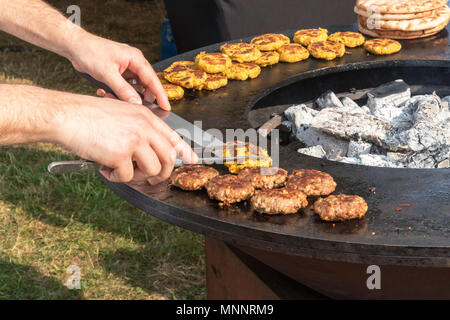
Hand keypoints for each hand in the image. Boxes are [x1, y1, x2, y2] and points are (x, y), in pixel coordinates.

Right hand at [55, 94, 196, 183]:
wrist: (66, 115)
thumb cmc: (88, 115)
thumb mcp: (122, 113)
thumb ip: (139, 128)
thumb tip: (149, 150)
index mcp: (146, 117)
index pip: (173, 137)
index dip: (185, 151)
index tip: (193, 160)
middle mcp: (144, 127)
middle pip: (168, 158)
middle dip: (161, 173)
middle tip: (150, 178)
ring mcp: (134, 141)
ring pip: (152, 170)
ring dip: (137, 177)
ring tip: (121, 171)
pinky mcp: (121, 154)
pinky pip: (127, 177)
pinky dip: (116, 178)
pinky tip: (106, 170)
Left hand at [68, 30, 169, 109]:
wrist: (75, 46)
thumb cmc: (90, 52)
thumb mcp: (107, 73)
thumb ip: (123, 89)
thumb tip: (136, 102)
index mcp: (135, 58)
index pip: (152, 79)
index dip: (160, 94)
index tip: (166, 106)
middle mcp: (133, 62)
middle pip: (146, 84)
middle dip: (141, 96)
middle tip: (137, 107)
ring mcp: (126, 67)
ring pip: (135, 87)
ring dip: (127, 95)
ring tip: (112, 96)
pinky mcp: (119, 72)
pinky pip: (125, 86)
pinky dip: (119, 92)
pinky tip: (107, 92)